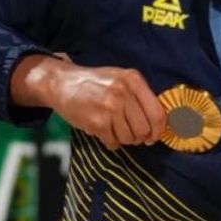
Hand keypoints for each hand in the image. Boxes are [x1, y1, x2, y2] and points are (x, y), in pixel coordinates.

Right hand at [42, 62, 164, 149]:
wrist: (62, 83)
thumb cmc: (94, 83)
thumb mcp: (120, 78)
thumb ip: (139, 95)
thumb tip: (158, 122)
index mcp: (133, 79)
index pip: (157, 113)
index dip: (158, 130)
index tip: (154, 137)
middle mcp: (123, 92)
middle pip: (144, 129)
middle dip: (139, 137)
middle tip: (132, 136)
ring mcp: (110, 107)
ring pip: (129, 138)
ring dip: (124, 140)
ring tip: (114, 130)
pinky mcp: (97, 122)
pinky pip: (113, 142)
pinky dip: (111, 142)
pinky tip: (105, 133)